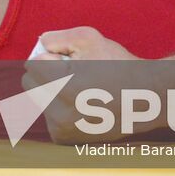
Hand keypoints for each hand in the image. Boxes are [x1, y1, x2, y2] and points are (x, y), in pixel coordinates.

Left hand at [23, 26, 140, 143]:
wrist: (145, 98)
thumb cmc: (117, 64)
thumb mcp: (88, 37)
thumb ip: (55, 38)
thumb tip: (36, 50)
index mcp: (68, 88)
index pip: (32, 65)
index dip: (51, 57)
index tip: (71, 60)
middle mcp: (62, 114)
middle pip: (29, 83)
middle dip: (46, 74)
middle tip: (74, 73)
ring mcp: (62, 129)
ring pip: (37, 98)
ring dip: (51, 90)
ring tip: (81, 89)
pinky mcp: (63, 138)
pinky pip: (46, 113)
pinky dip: (57, 105)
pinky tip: (80, 103)